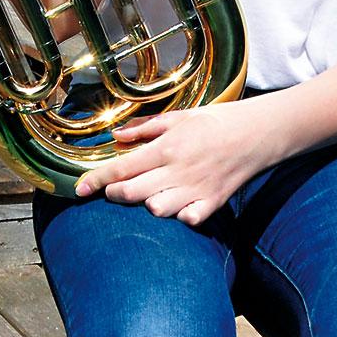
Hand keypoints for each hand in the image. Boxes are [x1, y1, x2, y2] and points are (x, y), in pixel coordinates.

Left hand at [75, 98, 273, 225]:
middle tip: (114, 188)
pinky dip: (178, 216)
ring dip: (146, 204)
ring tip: (149, 192)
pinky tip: (178, 205)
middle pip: (132, 193)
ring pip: (156, 210)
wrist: (257, 133)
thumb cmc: (216, 121)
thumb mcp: (179, 116)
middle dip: (114, 194)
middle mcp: (178, 171)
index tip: (79, 189)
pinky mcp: (212, 203)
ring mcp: (196, 190)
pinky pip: (186, 219)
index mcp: (167, 147)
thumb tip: (117, 137)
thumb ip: (145, 128)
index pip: (122, 168)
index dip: (96, 181)